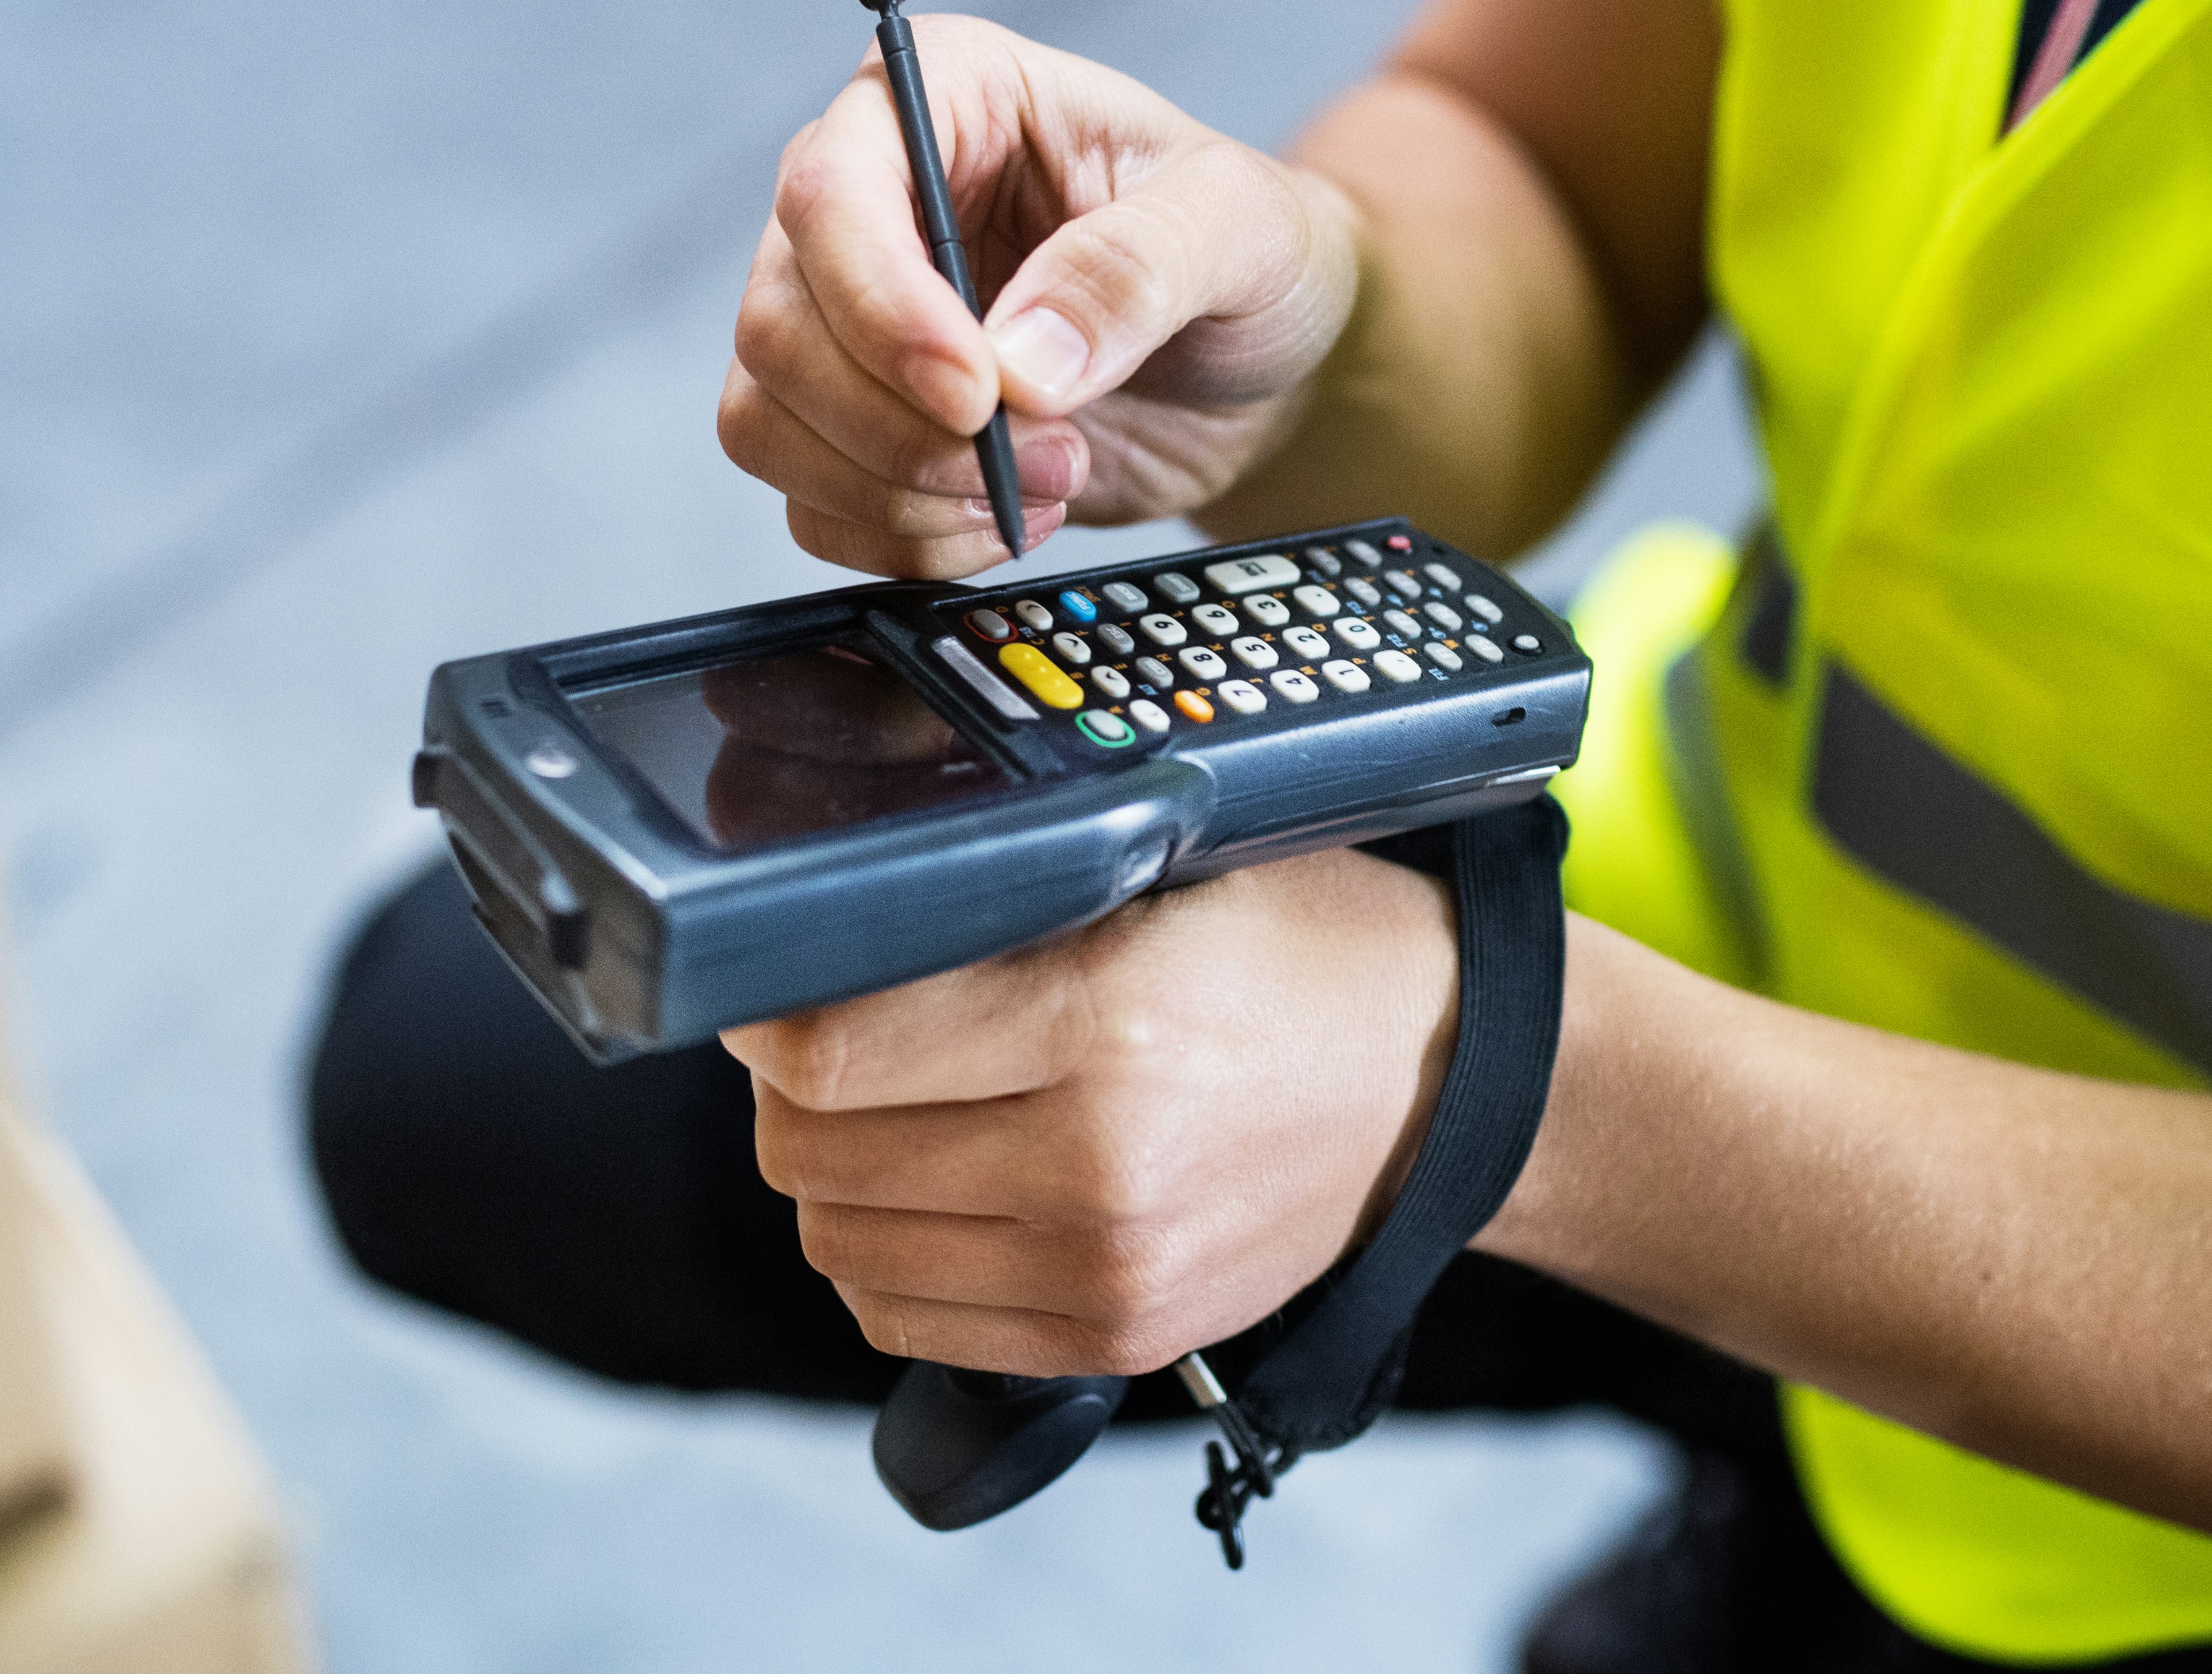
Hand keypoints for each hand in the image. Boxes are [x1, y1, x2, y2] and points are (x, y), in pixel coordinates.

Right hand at [718, 15, 1359, 577]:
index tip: (977, 393)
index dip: (881, 305)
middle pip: (777, 325)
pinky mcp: (865, 429)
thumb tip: (1022, 361)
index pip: (829, 191)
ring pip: (769, 424)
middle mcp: (873, 203)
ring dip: (902, 490)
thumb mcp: (1240, 225)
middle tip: (1050, 453)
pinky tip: (1011, 518)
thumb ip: (1136, 268)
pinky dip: (906, 538)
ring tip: (1050, 482)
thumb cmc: (1257, 252)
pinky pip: (812, 506)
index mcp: (944, 98)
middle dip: (901, 425)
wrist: (1272, 360)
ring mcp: (855, 323)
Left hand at [724, 846, 1456, 1376]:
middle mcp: (1098, 1167)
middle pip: (814, 1154)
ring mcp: (1106, 1272)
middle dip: (792, 1091)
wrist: (1444, 1080)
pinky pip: (904, 1323)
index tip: (771, 986)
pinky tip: (939, 1191)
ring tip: (897, 1112)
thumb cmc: (1301, 950)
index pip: (830, 1054)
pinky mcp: (1117, 1339)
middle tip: (840, 1038)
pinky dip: (887, 1258)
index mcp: (1105, 1025)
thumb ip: (995, 907)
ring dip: (835, 1176)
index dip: (767, 1015)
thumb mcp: (1159, 873)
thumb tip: (821, 937)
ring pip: (840, 1245)